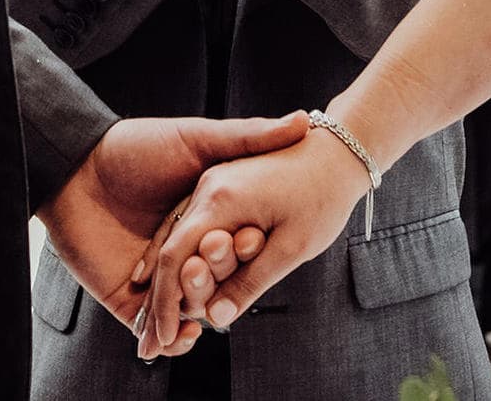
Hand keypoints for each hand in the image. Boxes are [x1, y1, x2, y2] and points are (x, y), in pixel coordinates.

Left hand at [38, 112, 307, 356]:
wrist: (72, 167)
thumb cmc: (134, 146)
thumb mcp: (196, 138)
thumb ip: (247, 137)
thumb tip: (303, 122)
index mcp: (201, 217)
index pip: (233, 243)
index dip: (246, 245)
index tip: (260, 237)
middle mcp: (181, 249)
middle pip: (212, 277)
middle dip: (221, 277)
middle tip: (221, 260)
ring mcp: (155, 276)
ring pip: (187, 307)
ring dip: (200, 310)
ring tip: (206, 308)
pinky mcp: (125, 297)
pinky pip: (153, 326)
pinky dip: (172, 337)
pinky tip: (184, 333)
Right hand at [134, 124, 370, 355]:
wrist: (338, 152)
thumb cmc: (323, 198)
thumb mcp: (293, 247)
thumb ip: (251, 280)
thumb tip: (217, 316)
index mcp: (221, 200)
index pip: (175, 255)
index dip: (165, 299)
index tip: (162, 336)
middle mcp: (206, 188)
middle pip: (169, 246)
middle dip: (158, 294)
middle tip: (152, 337)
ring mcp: (210, 183)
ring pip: (174, 233)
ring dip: (164, 274)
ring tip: (157, 314)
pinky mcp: (219, 184)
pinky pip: (188, 221)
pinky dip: (178, 251)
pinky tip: (176, 273)